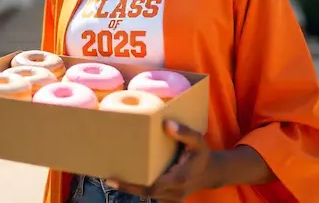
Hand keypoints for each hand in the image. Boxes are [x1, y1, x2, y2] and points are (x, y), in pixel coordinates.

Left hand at [106, 121, 220, 201]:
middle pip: (145, 193)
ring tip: (112, 174)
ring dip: (130, 187)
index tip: (114, 178)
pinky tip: (127, 177)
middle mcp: (174, 192)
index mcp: (179, 178)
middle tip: (107, 176)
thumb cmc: (202, 154)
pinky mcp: (169, 198)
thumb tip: (166, 124)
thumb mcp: (198, 140)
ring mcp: (171, 198)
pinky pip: (151, 194)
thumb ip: (184, 133)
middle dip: (126, 186)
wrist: (212, 172)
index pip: (151, 186)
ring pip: (147, 195)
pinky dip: (138, 187)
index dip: (132, 185)